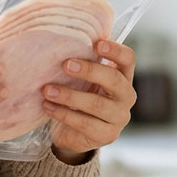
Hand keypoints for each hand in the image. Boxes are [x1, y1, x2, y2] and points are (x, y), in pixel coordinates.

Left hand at [42, 39, 136, 162]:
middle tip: (65, 64)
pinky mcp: (107, 135)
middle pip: (114, 79)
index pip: (128, 59)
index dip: (115, 51)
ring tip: (48, 90)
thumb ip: (80, 62)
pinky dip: (64, 114)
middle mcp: (126, 96)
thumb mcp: (82, 79)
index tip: (96, 44)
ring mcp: (119, 117)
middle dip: (90, 71)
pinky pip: (85, 123)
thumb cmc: (79, 97)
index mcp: (123, 77)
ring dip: (69, 95)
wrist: (74, 134)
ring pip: (97, 104)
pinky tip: (48, 107)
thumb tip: (59, 41)